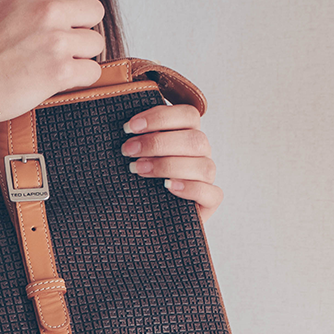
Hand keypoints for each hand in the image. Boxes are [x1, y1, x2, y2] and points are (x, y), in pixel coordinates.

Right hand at [0, 0, 104, 119]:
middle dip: (81, 27)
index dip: (73, 4)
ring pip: (95, 43)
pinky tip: (61, 78)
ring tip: (58, 60)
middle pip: (94, 12)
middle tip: (64, 40)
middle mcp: (48, 9)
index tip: (65, 18)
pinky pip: (92, 71)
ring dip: (81, 54)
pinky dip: (80, 78)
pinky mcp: (61, 71)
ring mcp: (57, 41)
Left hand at [121, 104, 220, 222]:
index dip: (160, 117)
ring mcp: (206, 177)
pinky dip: (190, 188)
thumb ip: (136, 137)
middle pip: (195, 139)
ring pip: (203, 165)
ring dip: (167, 165)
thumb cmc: (137, 180)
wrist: (143, 218)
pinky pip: (212, 192)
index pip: (187, 115)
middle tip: (128, 150)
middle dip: (157, 143)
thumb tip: (121, 126)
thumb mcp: (135, 154)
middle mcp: (200, 154)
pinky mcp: (209, 201)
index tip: (129, 127)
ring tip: (138, 169)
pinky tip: (167, 186)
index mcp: (187, 134)